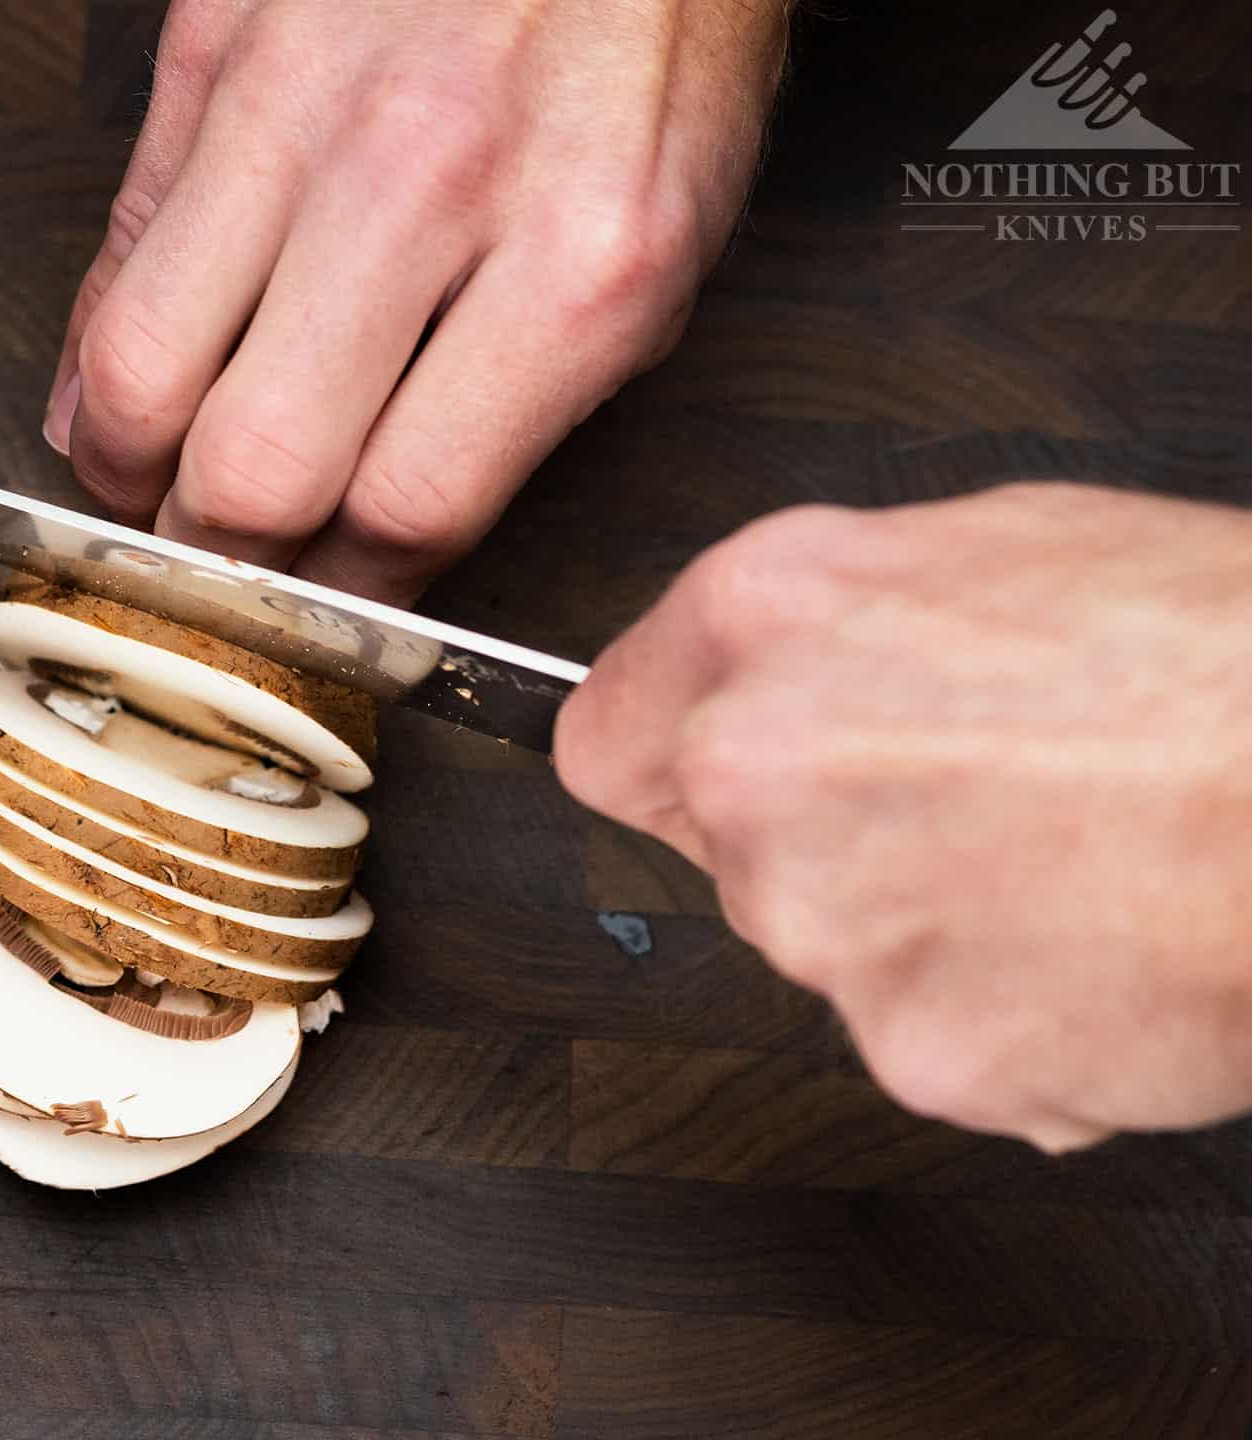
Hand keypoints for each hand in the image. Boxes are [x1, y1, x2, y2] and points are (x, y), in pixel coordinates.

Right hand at [46, 0, 790, 605]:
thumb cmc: (661, 44)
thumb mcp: (668, 251)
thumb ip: (526, 404)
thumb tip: (380, 523)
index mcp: (580, 263)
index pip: (407, 508)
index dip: (347, 598)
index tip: (327, 616)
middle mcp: (432, 183)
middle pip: (260, 466)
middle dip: (223, 563)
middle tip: (222, 577)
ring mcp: (307, 108)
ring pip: (149, 366)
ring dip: (128, 472)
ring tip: (142, 498)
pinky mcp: (217, 44)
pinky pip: (122, 239)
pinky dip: (95, 347)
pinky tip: (105, 396)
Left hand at [554, 483, 1251, 1152]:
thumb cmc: (1211, 651)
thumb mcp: (991, 550)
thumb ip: (833, 629)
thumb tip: (781, 677)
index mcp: (761, 619)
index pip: (606, 740)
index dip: (668, 767)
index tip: (707, 785)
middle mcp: (756, 767)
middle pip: (723, 852)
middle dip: (819, 844)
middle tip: (969, 811)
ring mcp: (825, 921)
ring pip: (825, 948)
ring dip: (913, 931)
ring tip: (1058, 870)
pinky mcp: (914, 1050)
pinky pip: (923, 1043)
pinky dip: (996, 1021)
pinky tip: (1087, 953)